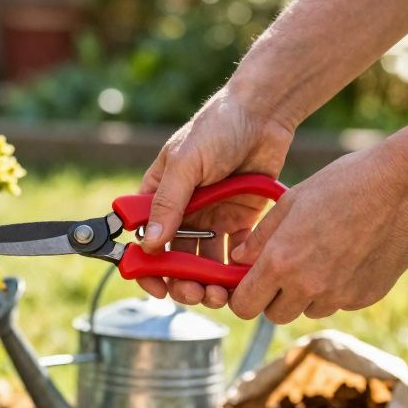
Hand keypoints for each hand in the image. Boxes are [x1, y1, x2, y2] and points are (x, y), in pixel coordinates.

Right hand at [137, 88, 294, 307]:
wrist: (263, 113)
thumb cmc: (217, 128)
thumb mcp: (186, 163)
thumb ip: (167, 204)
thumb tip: (148, 244)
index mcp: (159, 196)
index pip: (144, 240)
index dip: (148, 269)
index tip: (158, 288)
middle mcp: (182, 211)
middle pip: (176, 259)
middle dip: (183, 282)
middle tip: (197, 294)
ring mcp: (211, 218)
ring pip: (205, 262)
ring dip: (210, 281)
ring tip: (221, 292)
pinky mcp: (239, 219)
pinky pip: (234, 252)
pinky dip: (236, 267)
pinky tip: (242, 271)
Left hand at [227, 147, 407, 322]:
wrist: (404, 187)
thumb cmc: (343, 185)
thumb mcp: (291, 202)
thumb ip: (260, 237)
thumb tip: (237, 260)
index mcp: (281, 262)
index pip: (245, 306)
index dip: (242, 298)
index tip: (248, 285)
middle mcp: (308, 286)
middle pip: (274, 315)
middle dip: (273, 298)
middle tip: (284, 270)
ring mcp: (340, 295)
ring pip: (308, 310)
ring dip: (307, 294)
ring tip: (322, 256)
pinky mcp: (366, 297)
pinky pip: (340, 303)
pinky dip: (338, 289)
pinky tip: (350, 256)